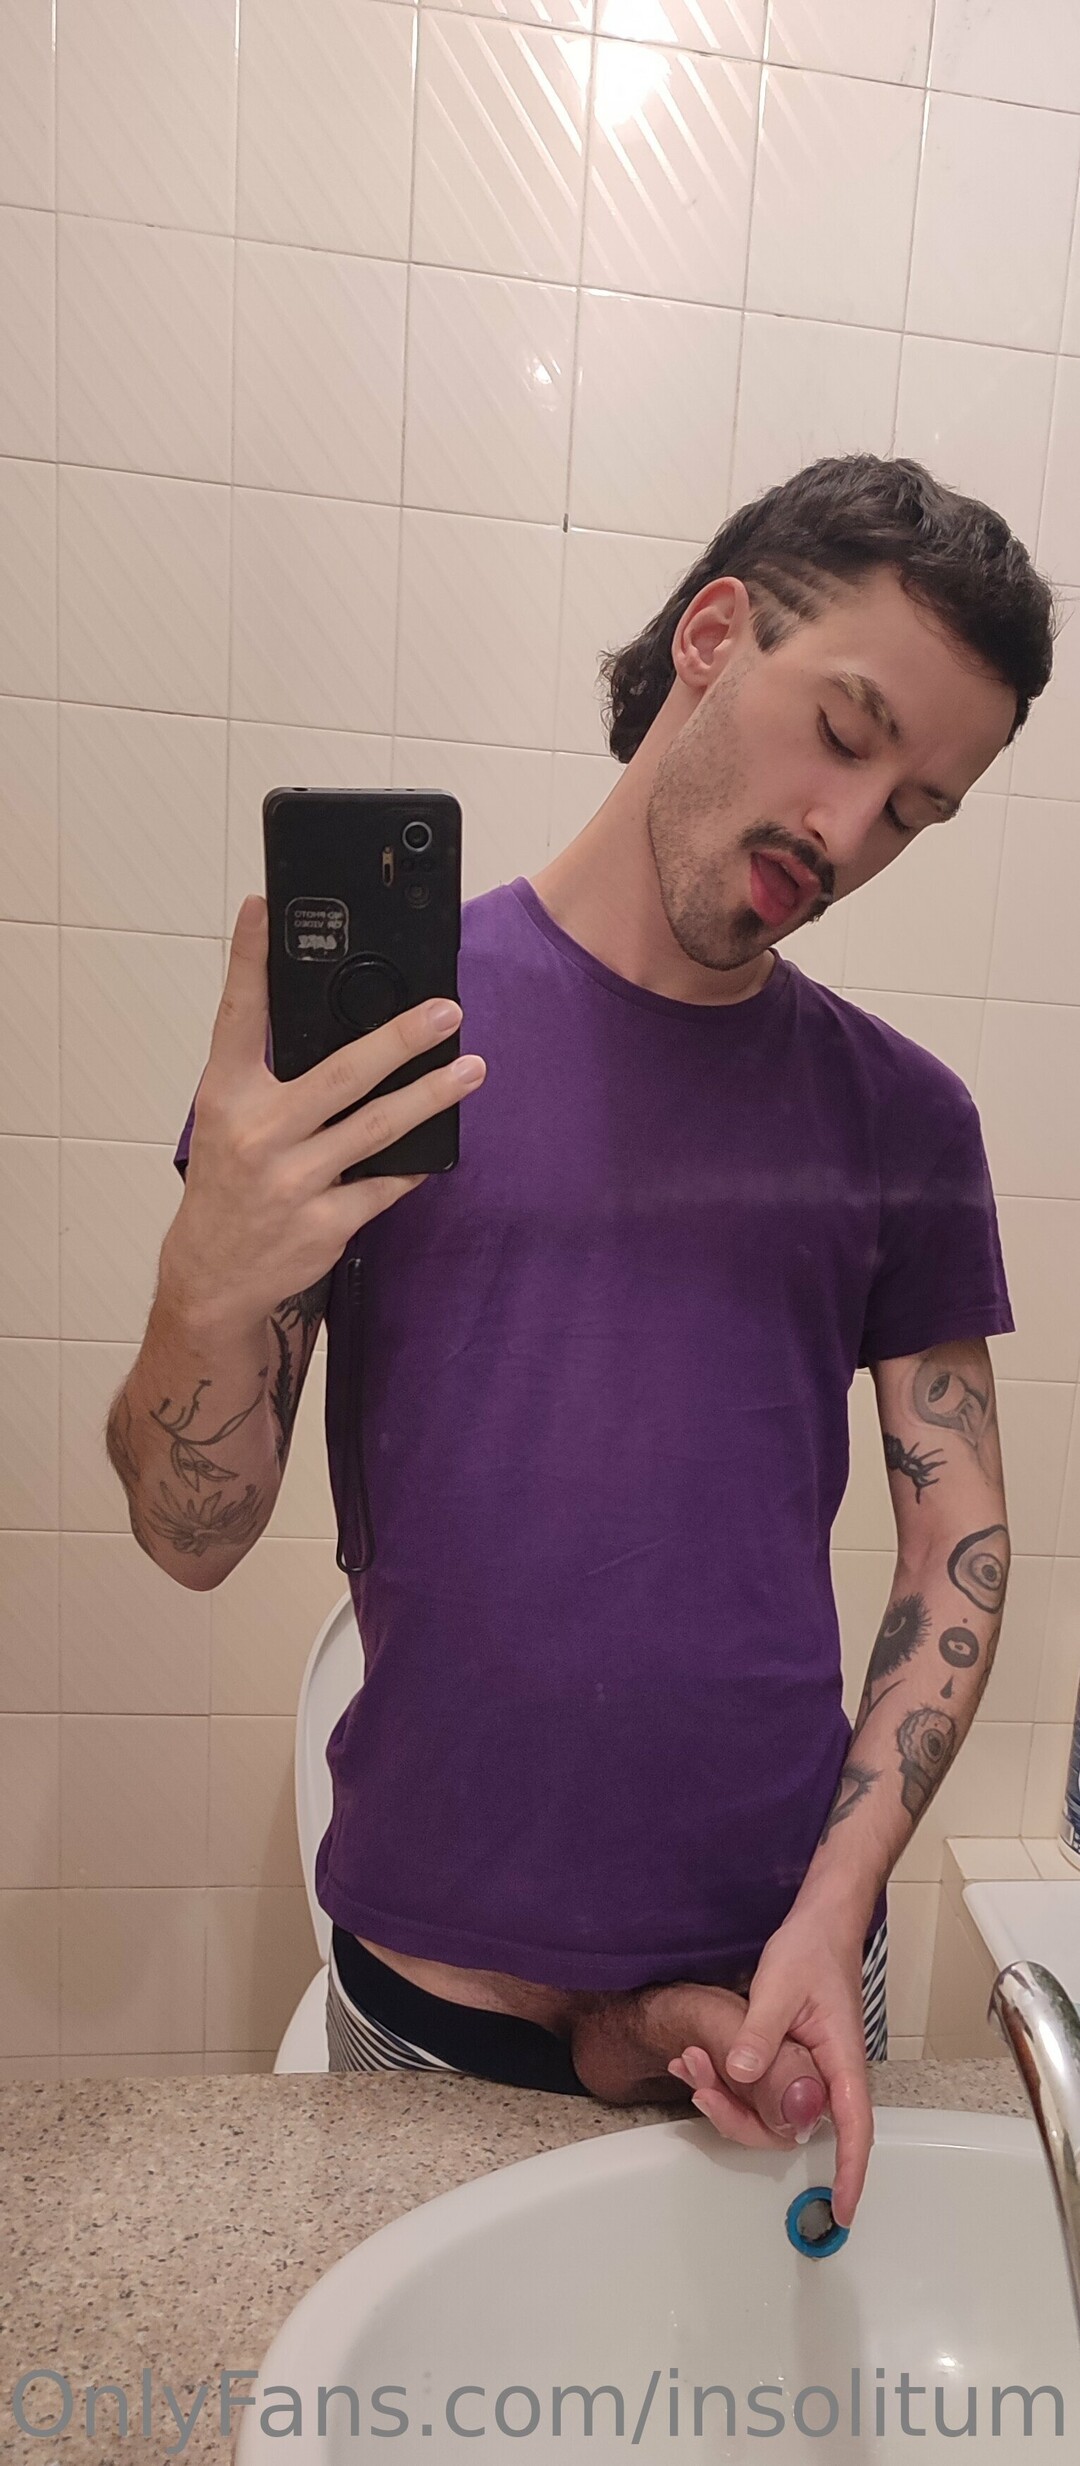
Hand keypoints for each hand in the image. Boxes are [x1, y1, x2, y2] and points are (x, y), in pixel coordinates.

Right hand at [165, 894, 485, 1330]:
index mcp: (226, 1096)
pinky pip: (385, 1185)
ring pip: (377, 1129)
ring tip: (471, 1070)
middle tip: (446, 1011)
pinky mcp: (324, 1223)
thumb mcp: (230, 1119)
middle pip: (341, 1074)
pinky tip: (440, 1145)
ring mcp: (293, 1182)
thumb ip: (269, 1073)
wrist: (213, 1277)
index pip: (237, 1015)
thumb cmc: (229, 1183)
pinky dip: (414, 1163)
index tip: (265, 907)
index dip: (250, 959)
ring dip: (431, 1096)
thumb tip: (335, 1021)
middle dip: (400, 1039)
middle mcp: (258, 1134)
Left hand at [681, 1906, 873, 2227]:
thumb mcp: (778, 1988)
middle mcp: (831, 2074)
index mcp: (841, 2060)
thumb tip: (743, 2074)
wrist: (820, 1924)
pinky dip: (733, 2084)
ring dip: (730, 2098)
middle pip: (797, 2127)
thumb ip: (760, 2033)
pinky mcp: (796, 2061)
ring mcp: (814, 2070)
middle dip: (743, 2119)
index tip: (840, 2212)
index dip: (850, 2174)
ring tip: (690, 2064)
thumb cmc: (811, 1951)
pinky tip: (702, 2063)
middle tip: (699, 2090)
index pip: (854, 2128)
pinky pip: (767, 2088)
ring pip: (775, 2109)